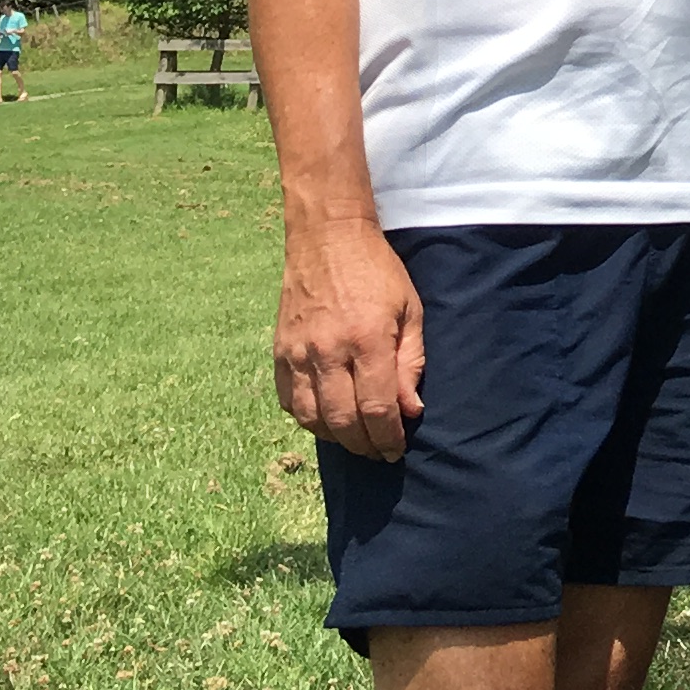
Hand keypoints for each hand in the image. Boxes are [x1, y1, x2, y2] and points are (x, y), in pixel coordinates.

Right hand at [273, 218, 423, 458]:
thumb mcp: (410, 310)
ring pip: (311, 418)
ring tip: (355, 439)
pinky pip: (288, 401)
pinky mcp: (279, 351)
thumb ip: (410, 362)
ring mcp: (298, 352)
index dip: (388, 437)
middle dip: (364, 445)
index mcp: (367, 339)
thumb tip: (410, 410)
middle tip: (379, 452)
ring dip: (335, 438)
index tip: (396, 449)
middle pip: (343, 421)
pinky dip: (307, 419)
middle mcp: (329, 351)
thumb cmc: (377, 271)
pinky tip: (325, 419)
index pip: (377, 409)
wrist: (327, 237)